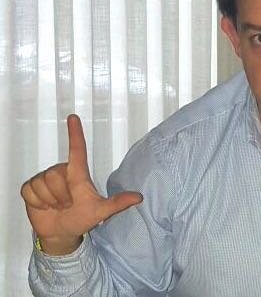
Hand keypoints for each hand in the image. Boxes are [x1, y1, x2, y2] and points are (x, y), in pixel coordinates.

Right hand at [20, 114, 142, 254]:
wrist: (61, 233)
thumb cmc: (82, 218)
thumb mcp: (100, 212)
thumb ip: (118, 204)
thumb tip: (139, 197)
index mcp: (78, 174)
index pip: (77, 150)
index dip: (75, 134)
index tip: (73, 117)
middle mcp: (61, 172)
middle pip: (55, 175)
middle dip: (61, 195)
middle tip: (68, 204)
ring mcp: (44, 180)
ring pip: (43, 184)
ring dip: (51, 200)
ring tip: (58, 206)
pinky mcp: (30, 188)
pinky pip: (30, 192)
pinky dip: (38, 204)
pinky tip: (44, 207)